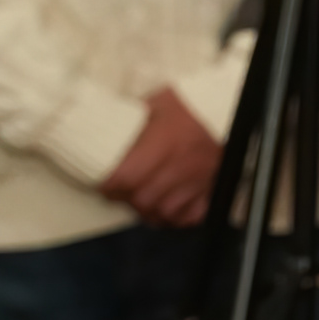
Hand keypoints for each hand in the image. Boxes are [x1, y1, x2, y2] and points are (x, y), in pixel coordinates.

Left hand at [100, 88, 223, 226]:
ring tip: (143, 200)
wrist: (224, 106)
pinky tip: (169, 208)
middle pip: (144, 200)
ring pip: (166, 213)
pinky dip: (178, 218)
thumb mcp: (152, 101)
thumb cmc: (184, 102)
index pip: (126, 178)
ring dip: (150, 211)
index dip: (109, 186)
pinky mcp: (215, 187)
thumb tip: (93, 127)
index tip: (104, 185)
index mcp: (165, 142)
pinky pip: (192, 216)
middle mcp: (184, 165)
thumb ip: (126, 117)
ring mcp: (202, 180)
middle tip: (121, 193)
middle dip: (128, 199)